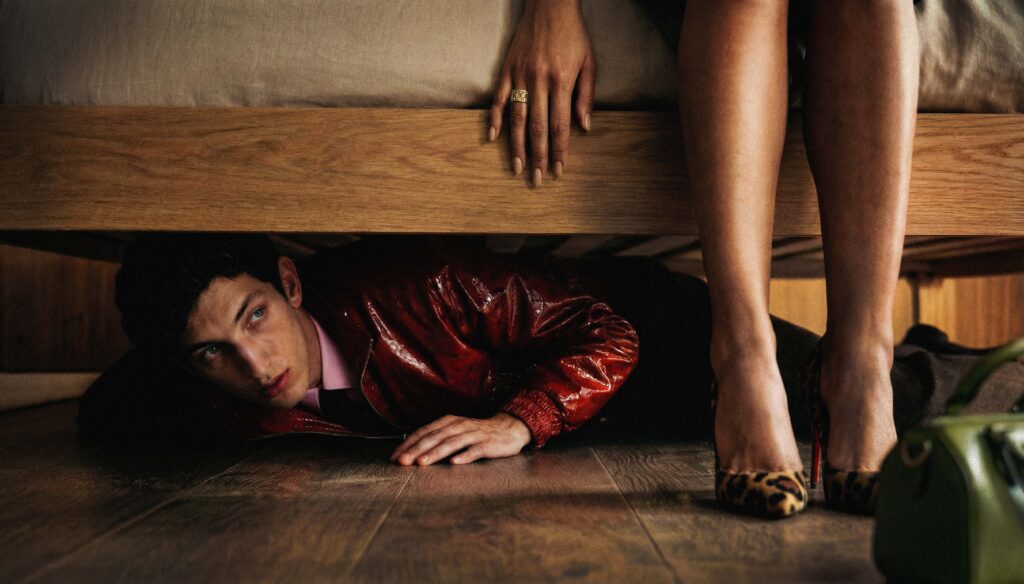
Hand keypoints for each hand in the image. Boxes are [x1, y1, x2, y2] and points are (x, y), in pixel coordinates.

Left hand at [389, 413, 532, 465]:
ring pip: (451, 443)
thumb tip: (413, 451)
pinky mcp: (488, 443)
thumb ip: (437, 438)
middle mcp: (459, 426)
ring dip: (435, 452)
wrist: (508, 429)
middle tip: (403, 461)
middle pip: (434, 437)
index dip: (409, 444)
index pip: (424, 432)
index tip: (395, 457)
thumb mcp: (455, 431)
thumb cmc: (477, 433)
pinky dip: (465, 455)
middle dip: (417, 449)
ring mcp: (474, 434)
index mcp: (448, 422)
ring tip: (422, 463)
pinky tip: (455, 462)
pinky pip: (475, 450)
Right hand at [489, 0, 594, 186]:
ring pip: (517, 118)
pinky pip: (499, 98)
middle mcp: (539, 81)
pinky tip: (493, 138)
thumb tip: (585, 126)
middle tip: (537, 179)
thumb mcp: (589, 62)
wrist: (550, 5)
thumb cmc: (573, 34)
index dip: (559, 150)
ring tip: (517, 167)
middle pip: (537, 127)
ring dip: (516, 146)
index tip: (559, 170)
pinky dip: (496, 119)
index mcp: (562, 81)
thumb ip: (586, 95)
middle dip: (538, 156)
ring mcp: (520, 75)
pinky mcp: (507, 69)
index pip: (560, 125)